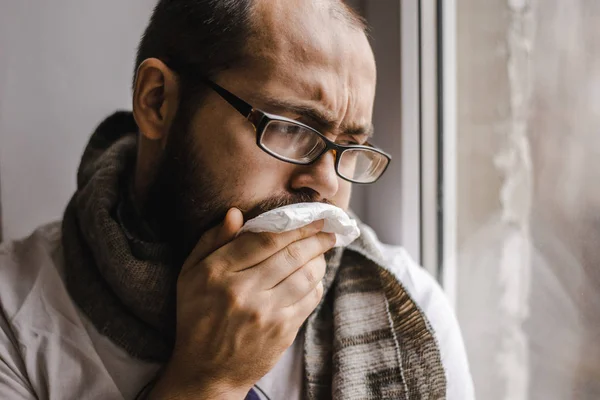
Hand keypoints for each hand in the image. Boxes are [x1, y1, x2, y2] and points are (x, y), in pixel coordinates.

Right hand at [148, 208, 334, 399]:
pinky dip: (317, 283)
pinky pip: (309, 298)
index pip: (264, 239)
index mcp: (218, 273)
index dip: (293, 225)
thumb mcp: (190, 274)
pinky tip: (316, 275)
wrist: (206, 371)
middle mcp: (242, 291)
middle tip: (327, 227)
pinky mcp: (282, 331)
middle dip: (314, 237)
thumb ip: (212, 241)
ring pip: (304, 275)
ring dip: (320, 258)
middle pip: (290, 254)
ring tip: (324, 248)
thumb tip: (236, 213)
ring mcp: (265, 313)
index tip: (310, 216)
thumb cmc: (198, 316)